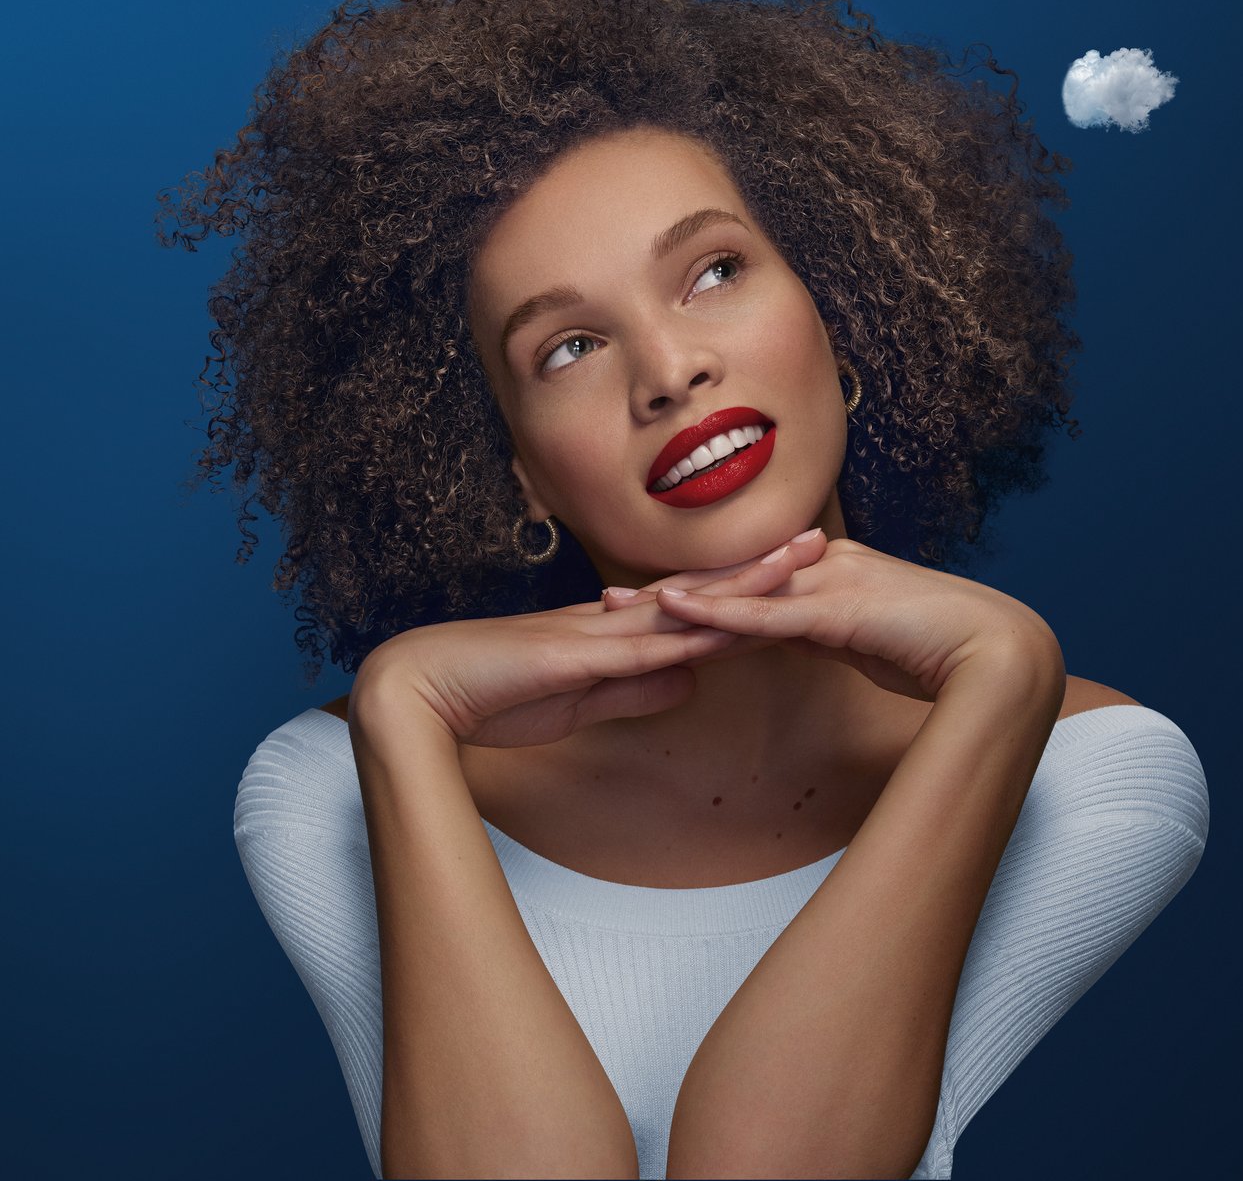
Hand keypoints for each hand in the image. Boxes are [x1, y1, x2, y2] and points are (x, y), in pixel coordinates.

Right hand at [352, 541, 811, 750]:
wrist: (422, 690)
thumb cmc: (490, 695)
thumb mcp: (581, 700)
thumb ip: (634, 687)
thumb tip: (690, 676)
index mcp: (614, 629)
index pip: (692, 603)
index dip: (744, 586)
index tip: (794, 572)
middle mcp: (612, 618)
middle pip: (702, 588)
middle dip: (762, 568)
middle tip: (821, 542)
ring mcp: (596, 632)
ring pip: (685, 604)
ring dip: (742, 586)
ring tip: (797, 564)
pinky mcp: (577, 655)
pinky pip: (643, 644)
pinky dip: (688, 633)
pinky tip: (730, 625)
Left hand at [604, 532, 1060, 703]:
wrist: (1002, 653)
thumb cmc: (947, 653)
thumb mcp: (873, 642)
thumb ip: (832, 634)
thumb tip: (795, 639)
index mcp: (838, 571)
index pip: (756, 582)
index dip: (702, 592)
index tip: (649, 603)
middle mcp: (829, 565)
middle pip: (735, 578)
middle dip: (672, 592)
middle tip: (608, 602)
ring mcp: (835, 581)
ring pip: (743, 591)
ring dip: (681, 601)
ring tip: (622, 608)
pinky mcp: (841, 609)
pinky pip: (769, 613)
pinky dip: (720, 612)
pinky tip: (678, 613)